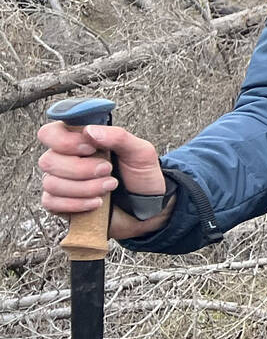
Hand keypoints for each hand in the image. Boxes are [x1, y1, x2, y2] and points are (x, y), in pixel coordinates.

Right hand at [38, 121, 170, 238]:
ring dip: (84, 187)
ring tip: (109, 186)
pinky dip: (77, 203)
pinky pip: (51, 202)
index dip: (65, 141)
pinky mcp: (60, 203)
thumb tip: (89, 130)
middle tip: (107, 170)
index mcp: (82, 140)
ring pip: (51, 183)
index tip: (91, 149)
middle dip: (81, 169)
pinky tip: (97, 202)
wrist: (146, 207)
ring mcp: (61, 181)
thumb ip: (118, 137)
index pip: (50, 133)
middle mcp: (66, 159)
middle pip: (48, 160)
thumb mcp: (140, 152)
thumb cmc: (141, 175)